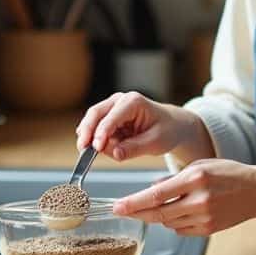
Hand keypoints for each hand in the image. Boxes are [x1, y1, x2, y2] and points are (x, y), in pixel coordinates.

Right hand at [76, 91, 205, 161]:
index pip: (112, 117)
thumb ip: (135, 148)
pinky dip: (96, 140)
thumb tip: (115, 154)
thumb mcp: (156, 142)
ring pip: (92, 122)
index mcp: (133, 102)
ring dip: (91, 138)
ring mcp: (113, 108)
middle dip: (87, 132)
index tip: (97, 148)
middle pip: (95, 114)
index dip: (102, 132)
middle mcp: (120, 100)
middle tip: (83, 150)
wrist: (172, 126)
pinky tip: (102, 149)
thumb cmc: (167, 130)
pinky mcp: (109, 118)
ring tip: (97, 154)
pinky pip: (97, 130)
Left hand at [112, 159, 255, 236]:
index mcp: (195, 178)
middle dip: (137, 212)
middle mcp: (199, 199)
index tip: (117, 206)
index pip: (156, 195)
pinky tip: (179, 212)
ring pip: (168, 222)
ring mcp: (205, 217)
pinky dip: (174, 222)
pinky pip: (181, 229)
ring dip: (157, 215)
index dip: (133, 203)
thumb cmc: (229, 173)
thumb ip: (174, 179)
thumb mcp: (201, 165)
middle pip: (158, 213)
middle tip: (121, 210)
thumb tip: (150, 190)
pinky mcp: (209, 229)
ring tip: (155, 206)